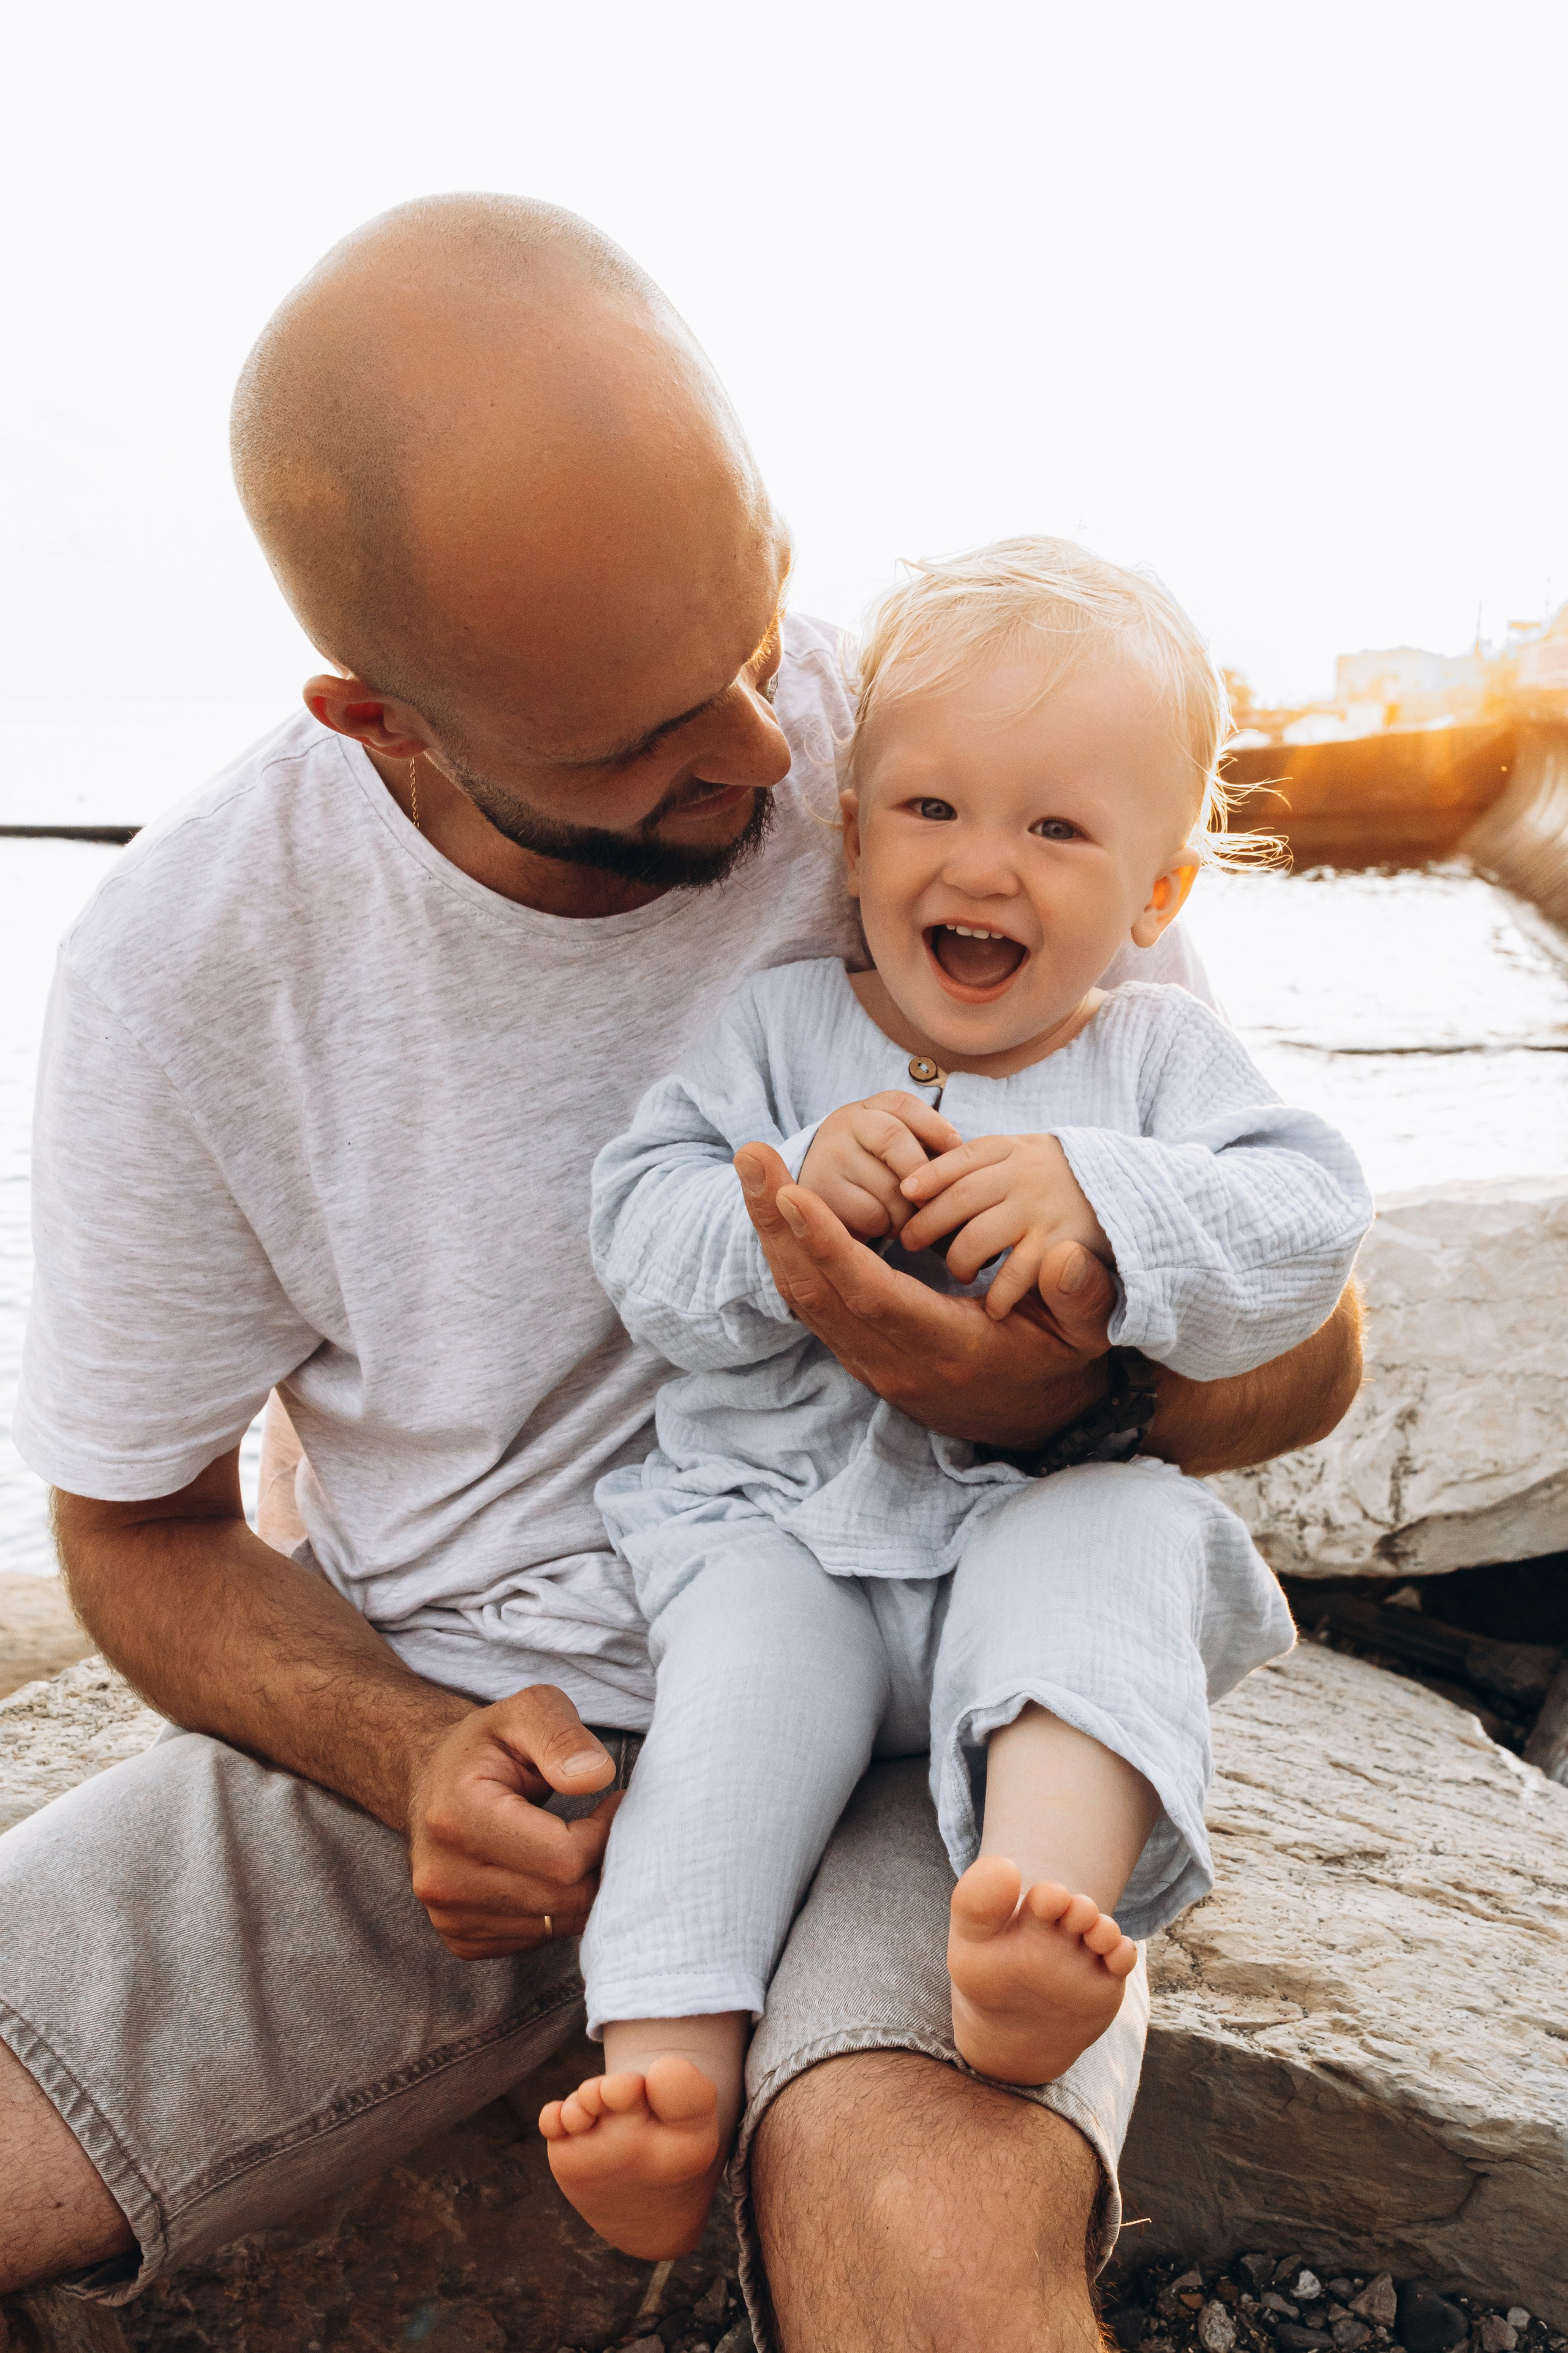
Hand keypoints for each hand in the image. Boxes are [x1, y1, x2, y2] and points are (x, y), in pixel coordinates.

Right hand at [405, 1684, 620, 1958]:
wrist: (434, 1782)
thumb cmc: (490, 1744)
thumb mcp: (529, 1711)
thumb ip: (563, 1736)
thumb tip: (597, 1776)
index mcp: (456, 1817)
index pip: (565, 1857)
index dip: (606, 1832)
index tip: (615, 1802)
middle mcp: (442, 1877)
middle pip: (565, 1899)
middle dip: (601, 1863)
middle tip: (606, 1826)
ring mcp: (448, 1916)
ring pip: (557, 1926)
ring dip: (583, 1889)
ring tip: (577, 1844)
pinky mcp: (460, 1939)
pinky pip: (537, 1939)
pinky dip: (557, 1909)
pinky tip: (549, 1871)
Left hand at [735, 1141, 1115, 1447]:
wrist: (1030, 1418)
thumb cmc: (1055, 1360)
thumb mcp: (1085, 1333)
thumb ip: (1081, 1295)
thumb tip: (1067, 1256)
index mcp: (948, 1348)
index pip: (873, 1295)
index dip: (828, 1244)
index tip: (792, 1194)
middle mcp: (895, 1360)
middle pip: (816, 1291)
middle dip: (775, 1223)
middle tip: (750, 1156)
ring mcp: (869, 1361)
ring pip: (802, 1297)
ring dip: (770, 1232)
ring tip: (752, 1167)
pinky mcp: (858, 1352)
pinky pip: (810, 1302)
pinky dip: (786, 1251)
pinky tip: (771, 1206)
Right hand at [797, 1091, 960, 1238]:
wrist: (817, 1197)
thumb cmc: (872, 1173)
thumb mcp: (892, 1149)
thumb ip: (923, 1147)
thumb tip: (964, 1164)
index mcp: (867, 1109)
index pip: (903, 1105)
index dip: (935, 1126)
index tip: (958, 1150)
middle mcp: (844, 1125)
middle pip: (894, 1139)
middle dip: (924, 1173)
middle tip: (938, 1198)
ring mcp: (829, 1156)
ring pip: (887, 1183)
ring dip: (910, 1209)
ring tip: (911, 1217)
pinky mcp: (822, 1192)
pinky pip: (872, 1213)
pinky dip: (888, 1225)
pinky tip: (886, 1226)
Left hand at [900, 1132, 1111, 1318]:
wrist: (1136, 1193)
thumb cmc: (1064, 1180)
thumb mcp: (1028, 1156)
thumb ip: (985, 1164)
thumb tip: (920, 1181)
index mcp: (1014, 1149)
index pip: (960, 1158)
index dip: (928, 1175)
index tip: (904, 1191)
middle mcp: (1025, 1175)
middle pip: (959, 1197)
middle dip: (927, 1223)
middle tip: (910, 1241)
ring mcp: (1042, 1209)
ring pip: (979, 1235)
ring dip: (959, 1259)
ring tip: (959, 1272)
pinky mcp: (1062, 1243)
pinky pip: (1018, 1271)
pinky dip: (1000, 1291)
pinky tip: (993, 1307)